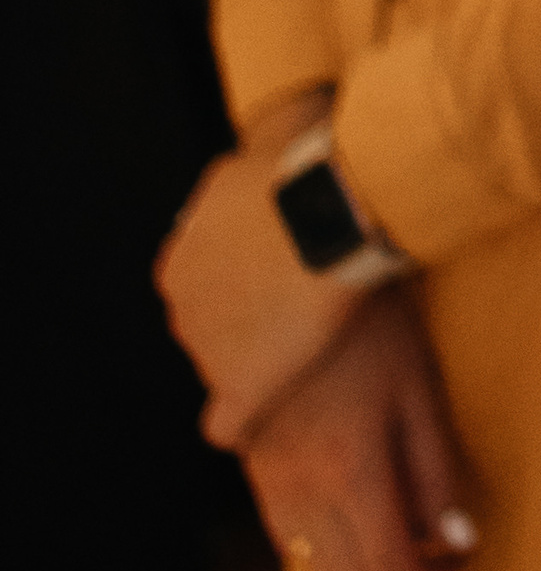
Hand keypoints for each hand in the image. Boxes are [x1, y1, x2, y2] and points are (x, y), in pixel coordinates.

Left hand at [158, 101, 369, 445]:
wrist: (332, 208)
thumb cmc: (302, 174)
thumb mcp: (250, 159)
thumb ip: (235, 175)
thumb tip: (259, 149)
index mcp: (177, 261)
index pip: (200, 283)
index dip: (244, 279)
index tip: (282, 270)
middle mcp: (181, 306)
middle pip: (210, 325)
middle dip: (245, 319)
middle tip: (298, 303)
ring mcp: (208, 349)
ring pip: (223, 365)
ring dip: (253, 358)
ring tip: (303, 345)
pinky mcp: (240, 387)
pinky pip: (227, 421)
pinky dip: (244, 418)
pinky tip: (267, 416)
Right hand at [237, 290, 476, 570]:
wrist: (299, 274)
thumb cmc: (375, 326)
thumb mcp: (423, 392)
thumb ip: (439, 473)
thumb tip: (458, 541)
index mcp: (351, 472)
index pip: (393, 566)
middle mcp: (302, 487)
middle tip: (443, 568)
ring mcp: (268, 476)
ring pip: (313, 562)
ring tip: (404, 547)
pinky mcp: (251, 462)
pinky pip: (286, 533)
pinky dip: (323, 548)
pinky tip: (352, 523)